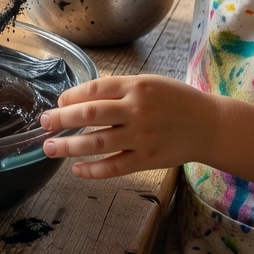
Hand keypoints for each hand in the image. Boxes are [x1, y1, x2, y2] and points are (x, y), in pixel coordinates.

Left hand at [40, 74, 220, 178]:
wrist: (209, 125)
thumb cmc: (176, 101)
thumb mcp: (150, 84)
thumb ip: (120, 90)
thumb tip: (81, 98)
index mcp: (137, 86)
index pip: (95, 90)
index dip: (72, 97)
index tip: (58, 103)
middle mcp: (137, 110)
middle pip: (90, 114)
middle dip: (62, 119)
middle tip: (43, 123)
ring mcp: (142, 137)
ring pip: (97, 142)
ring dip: (69, 146)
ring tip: (49, 148)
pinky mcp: (148, 159)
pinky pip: (114, 167)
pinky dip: (92, 170)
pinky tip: (76, 169)